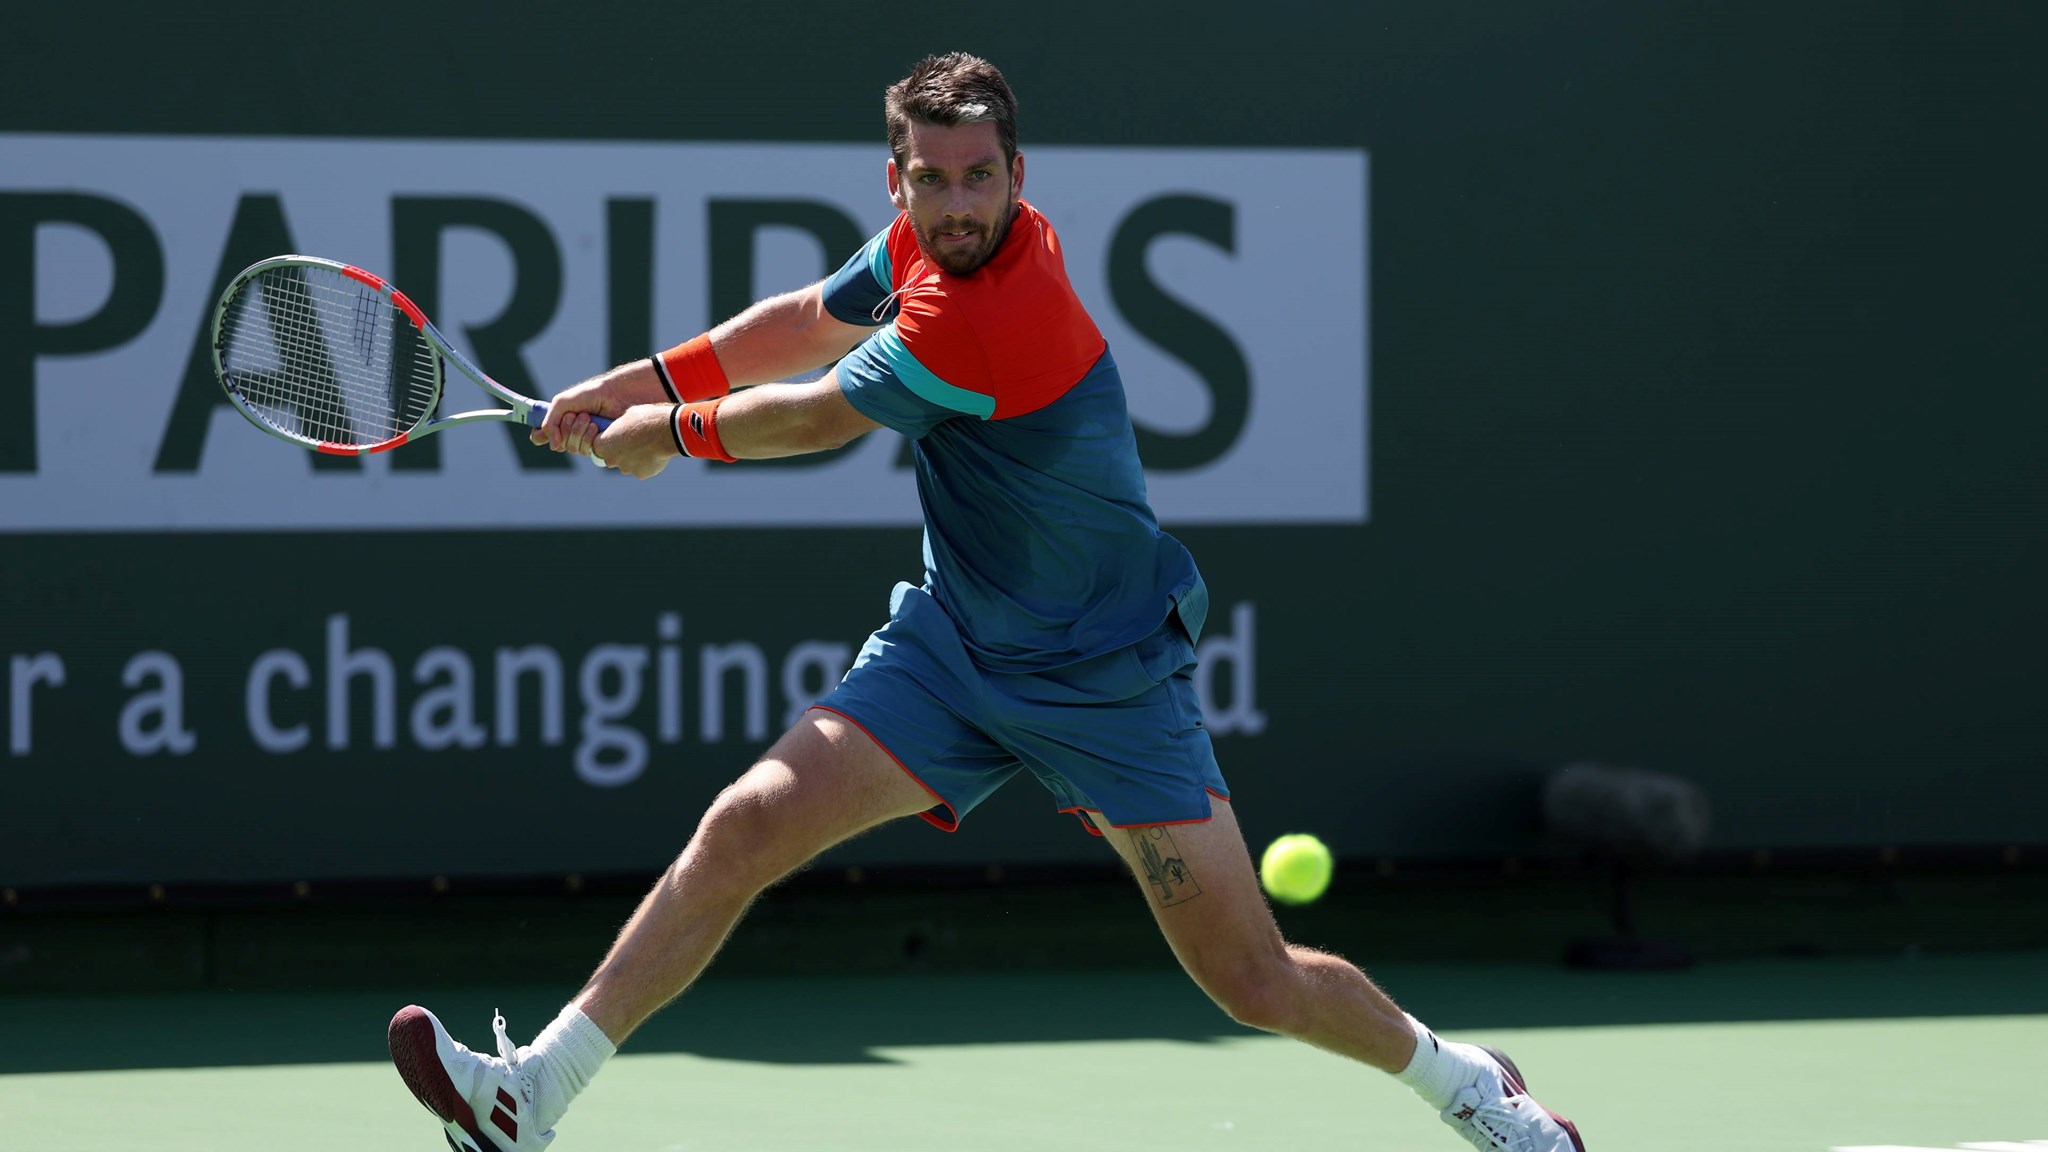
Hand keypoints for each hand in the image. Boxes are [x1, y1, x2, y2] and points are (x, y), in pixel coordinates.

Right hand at [530, 361, 668, 456]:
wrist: (619, 395)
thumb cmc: (594, 394)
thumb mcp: (565, 402)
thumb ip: (551, 419)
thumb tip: (552, 445)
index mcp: (564, 420)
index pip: (546, 435)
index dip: (541, 436)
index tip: (540, 433)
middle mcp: (575, 433)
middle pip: (559, 445)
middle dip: (565, 430)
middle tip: (575, 416)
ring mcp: (589, 441)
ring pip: (572, 449)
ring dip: (577, 433)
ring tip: (588, 418)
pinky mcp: (602, 447)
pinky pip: (587, 452)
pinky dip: (588, 439)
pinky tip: (596, 428)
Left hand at [590, 404, 682, 479]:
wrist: (666, 431)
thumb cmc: (645, 418)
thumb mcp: (627, 416)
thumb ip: (620, 427)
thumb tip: (622, 428)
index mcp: (603, 444)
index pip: (599, 446)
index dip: (609, 441)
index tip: (618, 436)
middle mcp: (611, 460)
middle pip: (612, 458)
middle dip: (621, 452)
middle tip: (633, 442)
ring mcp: (626, 469)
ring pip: (628, 465)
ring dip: (634, 458)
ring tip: (647, 446)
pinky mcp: (641, 475)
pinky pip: (642, 469)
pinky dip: (647, 464)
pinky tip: (655, 452)